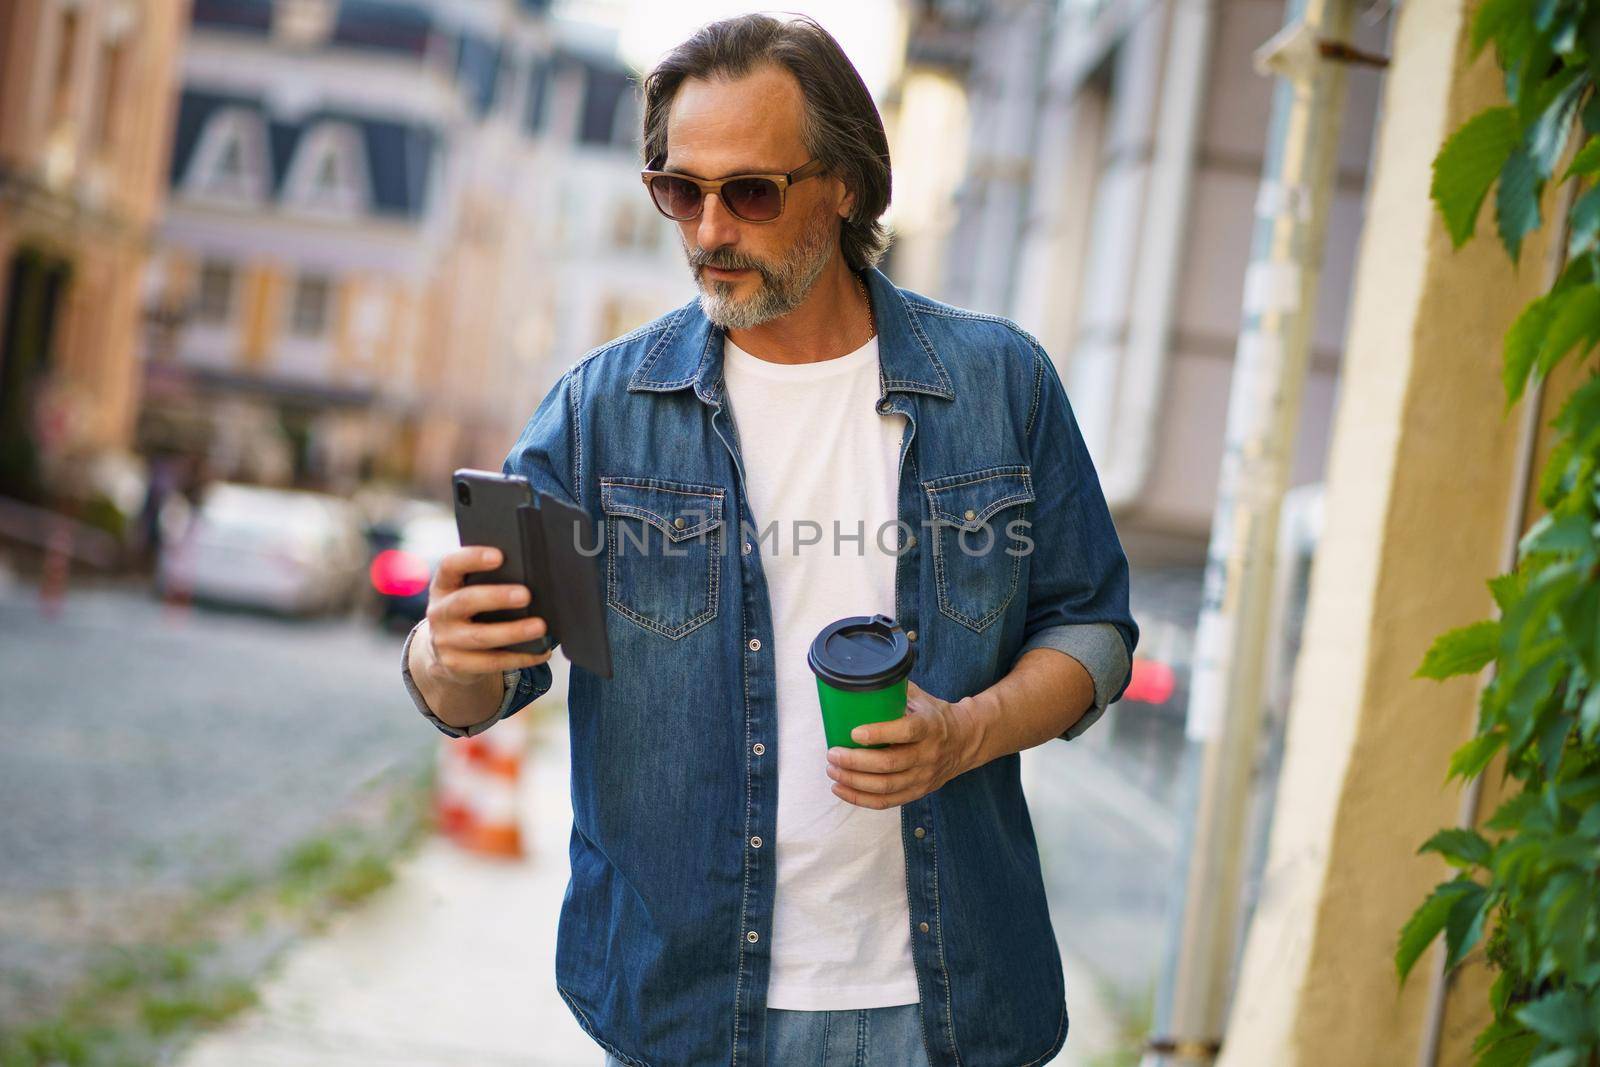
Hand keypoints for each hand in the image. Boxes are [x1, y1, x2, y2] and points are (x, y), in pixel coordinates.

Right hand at [421, 545, 552, 686]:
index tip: (499, 556)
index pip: (450, 566)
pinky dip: (519, 657)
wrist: (444, 651)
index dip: (472, 558)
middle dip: (497, 597)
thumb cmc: (468, 612)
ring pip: (480, 637)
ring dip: (513, 631)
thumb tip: (532, 577)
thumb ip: (488, 581)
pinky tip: (540, 651)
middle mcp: (439, 612)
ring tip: (539, 626)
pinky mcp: (456, 664)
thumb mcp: (467, 592)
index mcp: (443, 586)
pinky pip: (491, 662)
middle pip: (465, 601)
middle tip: (526, 595)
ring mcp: (444, 640)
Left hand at [825, 680, 979, 808]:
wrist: (966, 741)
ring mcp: (923, 776)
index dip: (879, 733)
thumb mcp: (920, 698)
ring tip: (833, 770)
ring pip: (885, 786)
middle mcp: (928, 754)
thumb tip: (858, 678)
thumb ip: (893, 690)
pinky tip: (841, 789)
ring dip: (854, 781)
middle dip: (855, 761)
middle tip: (833, 753)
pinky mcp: (917, 792)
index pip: (906, 731)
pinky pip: (886, 802)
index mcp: (929, 727)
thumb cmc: (934, 716)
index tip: (854, 732)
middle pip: (889, 764)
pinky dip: (861, 799)